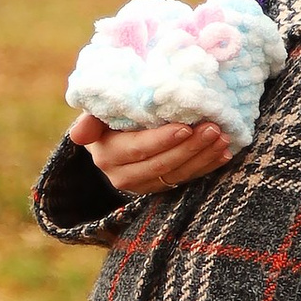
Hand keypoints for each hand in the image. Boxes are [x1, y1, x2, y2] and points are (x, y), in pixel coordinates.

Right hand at [69, 109, 232, 197]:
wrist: (110, 133)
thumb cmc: (108, 113)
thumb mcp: (96, 112)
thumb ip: (90, 120)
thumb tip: (78, 136)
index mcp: (106, 154)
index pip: (138, 149)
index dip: (162, 140)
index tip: (186, 127)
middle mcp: (122, 175)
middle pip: (161, 164)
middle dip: (190, 148)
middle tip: (214, 129)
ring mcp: (142, 185)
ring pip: (177, 174)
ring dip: (203, 157)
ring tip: (223, 138)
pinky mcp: (159, 187)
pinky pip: (186, 179)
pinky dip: (206, 166)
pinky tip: (223, 153)